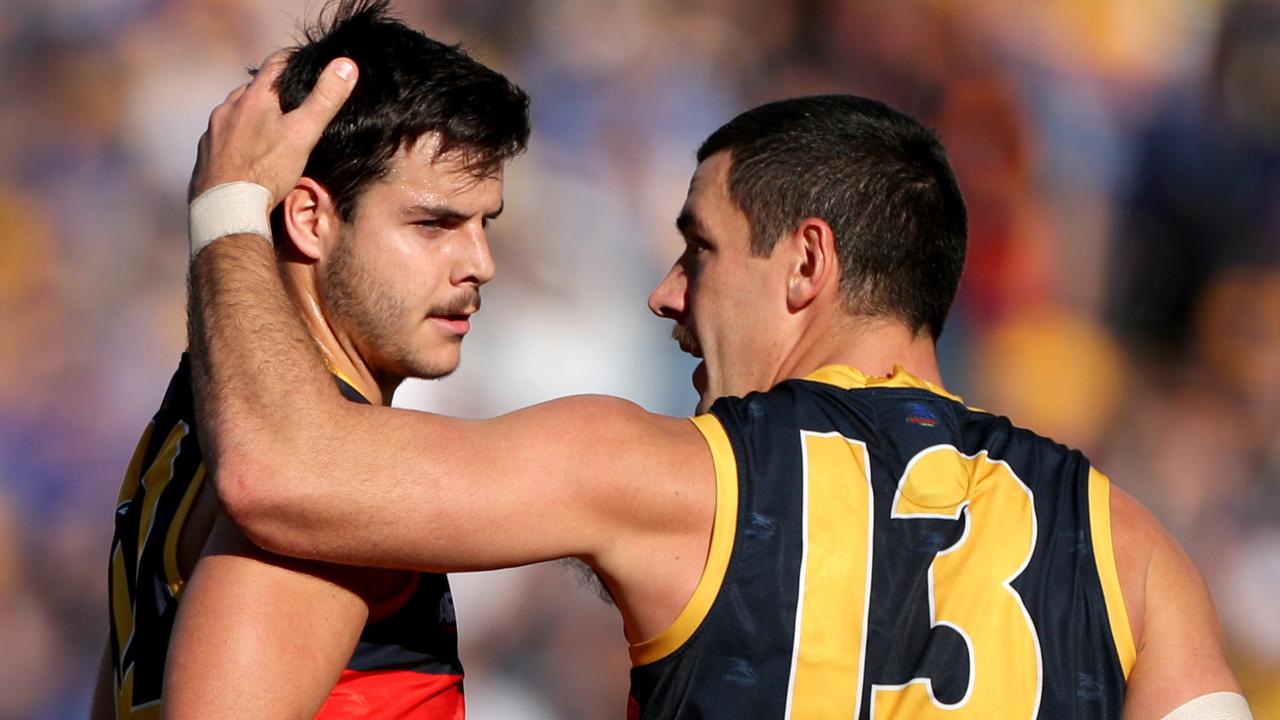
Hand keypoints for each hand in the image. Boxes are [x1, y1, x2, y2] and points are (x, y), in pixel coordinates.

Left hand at [189, 51, 357, 204]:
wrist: (227, 208)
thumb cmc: (267, 169)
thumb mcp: (304, 133)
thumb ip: (325, 99)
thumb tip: (346, 65)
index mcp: (253, 97)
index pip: (275, 63)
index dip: (293, 59)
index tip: (306, 63)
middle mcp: (228, 108)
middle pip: (253, 89)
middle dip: (272, 92)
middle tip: (292, 104)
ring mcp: (213, 130)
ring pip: (236, 112)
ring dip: (251, 115)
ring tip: (270, 130)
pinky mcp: (204, 152)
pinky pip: (223, 136)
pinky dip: (237, 138)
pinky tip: (247, 153)